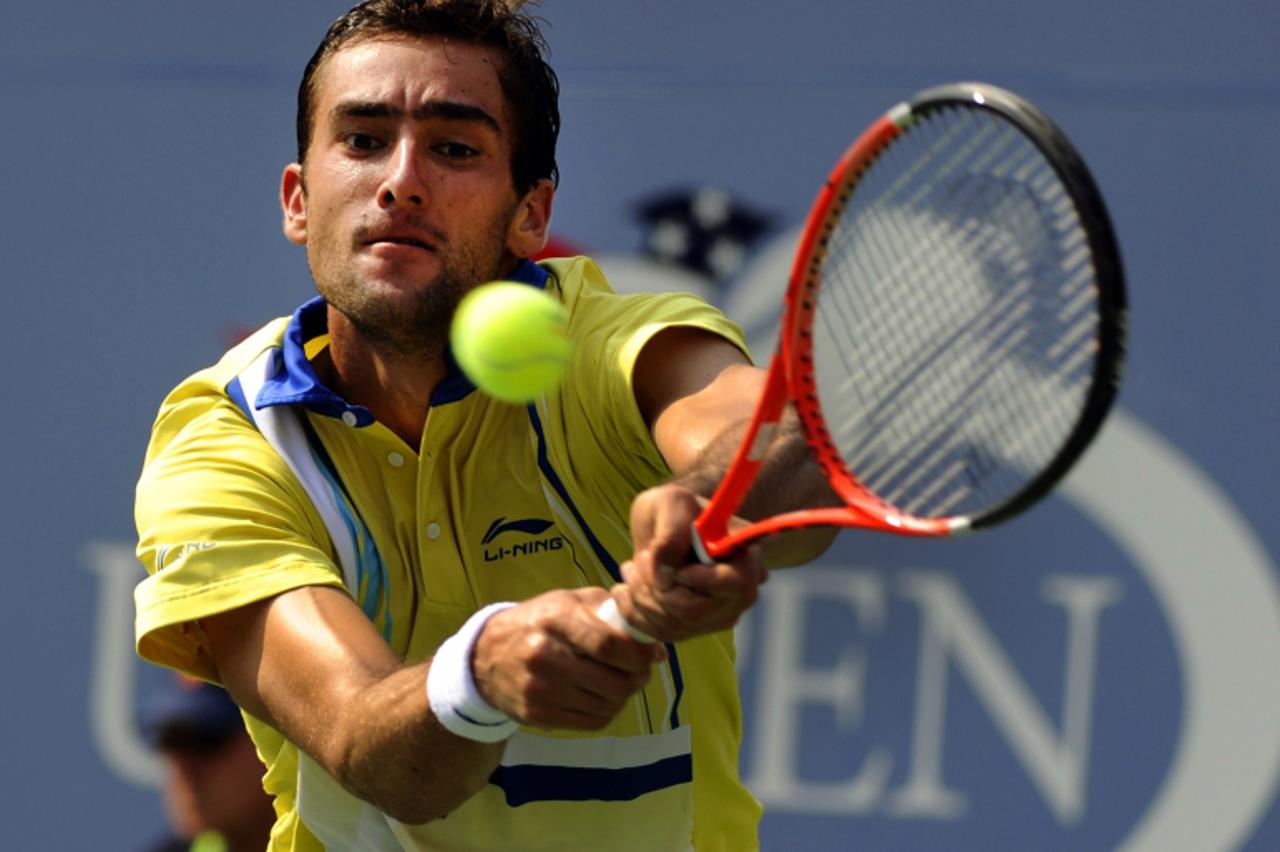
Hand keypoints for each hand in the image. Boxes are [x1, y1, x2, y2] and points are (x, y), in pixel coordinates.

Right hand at [471, 587, 664, 729]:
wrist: (485, 656)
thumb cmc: (538, 622)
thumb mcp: (568, 602)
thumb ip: (613, 615)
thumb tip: (656, 649)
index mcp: (556, 618)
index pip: (609, 644)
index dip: (639, 654)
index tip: (649, 653)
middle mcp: (545, 654)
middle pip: (614, 681)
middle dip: (638, 678)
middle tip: (640, 671)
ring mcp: (540, 689)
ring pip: (607, 705)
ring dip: (623, 696)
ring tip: (619, 681)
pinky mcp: (537, 715)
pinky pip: (591, 721)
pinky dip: (606, 711)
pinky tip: (601, 696)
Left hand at [610, 483, 767, 642]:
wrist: (665, 526)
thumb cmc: (676, 509)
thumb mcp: (672, 503)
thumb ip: (672, 533)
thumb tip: (666, 577)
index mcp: (747, 559)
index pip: (737, 584)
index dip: (700, 579)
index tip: (676, 565)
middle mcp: (739, 595)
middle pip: (695, 612)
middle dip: (657, 588)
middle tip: (640, 558)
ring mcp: (717, 616)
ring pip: (673, 625)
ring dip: (641, 596)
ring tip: (631, 567)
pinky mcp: (693, 628)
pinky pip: (659, 633)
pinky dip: (634, 612)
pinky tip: (626, 588)